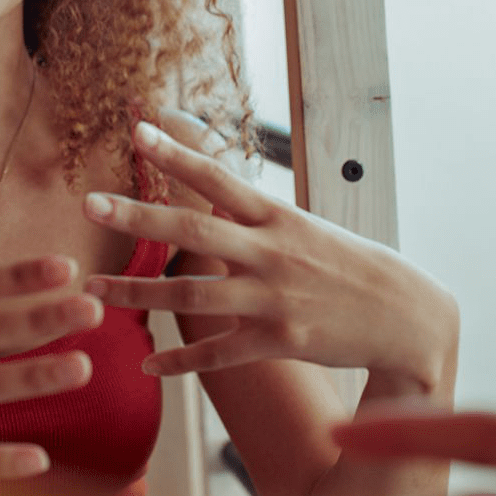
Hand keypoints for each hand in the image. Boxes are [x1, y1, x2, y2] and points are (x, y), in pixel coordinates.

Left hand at [82, 121, 455, 391]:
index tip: (138, 130)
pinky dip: (181, 360)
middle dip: (138, 218)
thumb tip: (208, 195)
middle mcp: (271, 253)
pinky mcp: (279, 341)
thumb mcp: (304, 228)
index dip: (178, 154)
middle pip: (194, 232)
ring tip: (91, 291)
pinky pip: (219, 353)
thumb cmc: (347, 265)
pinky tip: (148, 365)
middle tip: (90, 204)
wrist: (405, 315)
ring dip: (137, 295)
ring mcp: (273, 299)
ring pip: (192, 296)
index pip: (219, 178)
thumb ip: (253, 217)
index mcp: (277, 217)